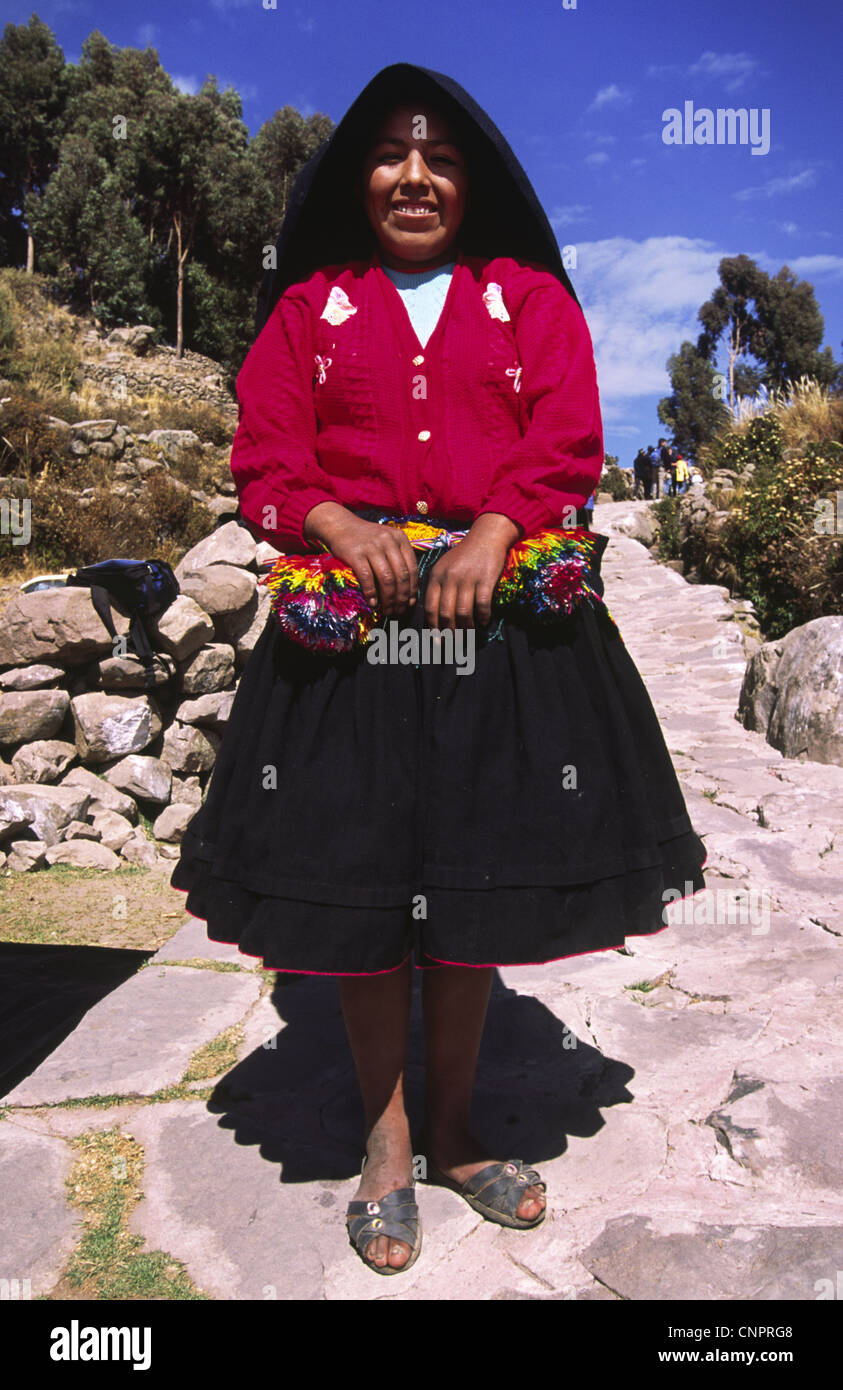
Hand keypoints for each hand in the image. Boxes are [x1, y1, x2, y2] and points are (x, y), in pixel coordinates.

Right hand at [303, 502, 417, 615]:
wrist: (340, 526)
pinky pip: (367, 578)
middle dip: (402, 598)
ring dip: (389, 599)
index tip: (410, 603)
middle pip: (400, 576)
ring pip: (387, 579)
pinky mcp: (356, 554)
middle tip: (399, 611)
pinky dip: (371, 593)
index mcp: (400, 539)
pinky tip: (372, 603)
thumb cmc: (366, 537)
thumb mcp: (387, 540)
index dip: (412, 589)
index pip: (411, 568)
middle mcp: (388, 542)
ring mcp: (372, 547)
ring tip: (388, 610)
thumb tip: (407, 588)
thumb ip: (398, 557)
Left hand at [424, 512, 521, 630]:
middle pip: (446, 613)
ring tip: (468, 636)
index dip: (433, 627)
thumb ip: (437, 588)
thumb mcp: (444, 567)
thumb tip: (435, 617)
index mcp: (436, 576)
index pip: (430, 607)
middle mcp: (450, 578)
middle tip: (453, 644)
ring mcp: (468, 579)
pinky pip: (482, 605)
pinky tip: (484, 623)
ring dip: (466, 629)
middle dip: (449, 633)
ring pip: (463, 612)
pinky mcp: (485, 579)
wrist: (486, 537)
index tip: (437, 640)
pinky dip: (483, 618)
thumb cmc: (464, 556)